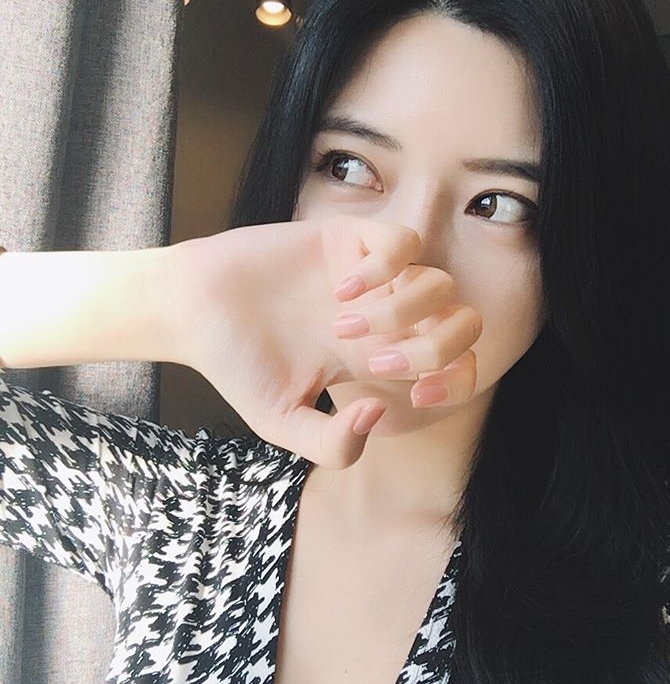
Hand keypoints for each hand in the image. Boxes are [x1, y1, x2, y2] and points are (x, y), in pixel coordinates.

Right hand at [168, 215, 481, 468]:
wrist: (192, 311)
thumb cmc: (238, 366)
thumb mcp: (283, 424)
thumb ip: (333, 445)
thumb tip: (378, 413)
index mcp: (379, 358)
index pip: (456, 366)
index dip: (456, 385)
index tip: (415, 395)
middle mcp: (386, 316)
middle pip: (463, 325)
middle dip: (433, 351)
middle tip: (375, 360)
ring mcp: (372, 276)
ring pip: (440, 284)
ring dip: (400, 312)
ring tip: (342, 325)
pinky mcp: (349, 238)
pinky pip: (404, 243)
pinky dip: (383, 270)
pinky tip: (339, 288)